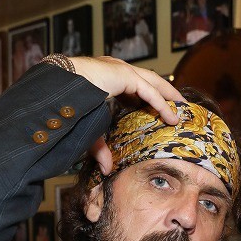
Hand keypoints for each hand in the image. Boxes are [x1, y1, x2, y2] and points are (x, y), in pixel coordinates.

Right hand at [73, 57, 183, 173]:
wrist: (59, 90)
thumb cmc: (69, 106)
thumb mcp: (89, 131)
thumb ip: (100, 148)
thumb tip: (106, 170)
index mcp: (107, 78)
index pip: (134, 86)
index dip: (149, 98)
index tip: (160, 111)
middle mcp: (115, 70)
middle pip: (148, 81)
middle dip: (165, 93)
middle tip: (179, 107)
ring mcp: (120, 70)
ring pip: (153, 83)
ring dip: (169, 96)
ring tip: (182, 109)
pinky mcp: (123, 75)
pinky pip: (148, 91)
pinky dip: (161, 104)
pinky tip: (171, 117)